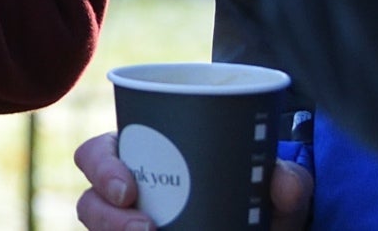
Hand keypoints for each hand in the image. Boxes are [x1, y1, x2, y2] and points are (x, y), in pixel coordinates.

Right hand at [73, 129, 308, 230]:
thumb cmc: (258, 205)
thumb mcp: (274, 193)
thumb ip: (287, 181)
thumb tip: (284, 183)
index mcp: (141, 161)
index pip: (97, 154)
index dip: (101, 167)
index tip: (128, 189)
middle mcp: (126, 198)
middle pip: (90, 201)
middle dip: (106, 215)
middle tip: (145, 228)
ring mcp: (128, 227)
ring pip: (97, 229)